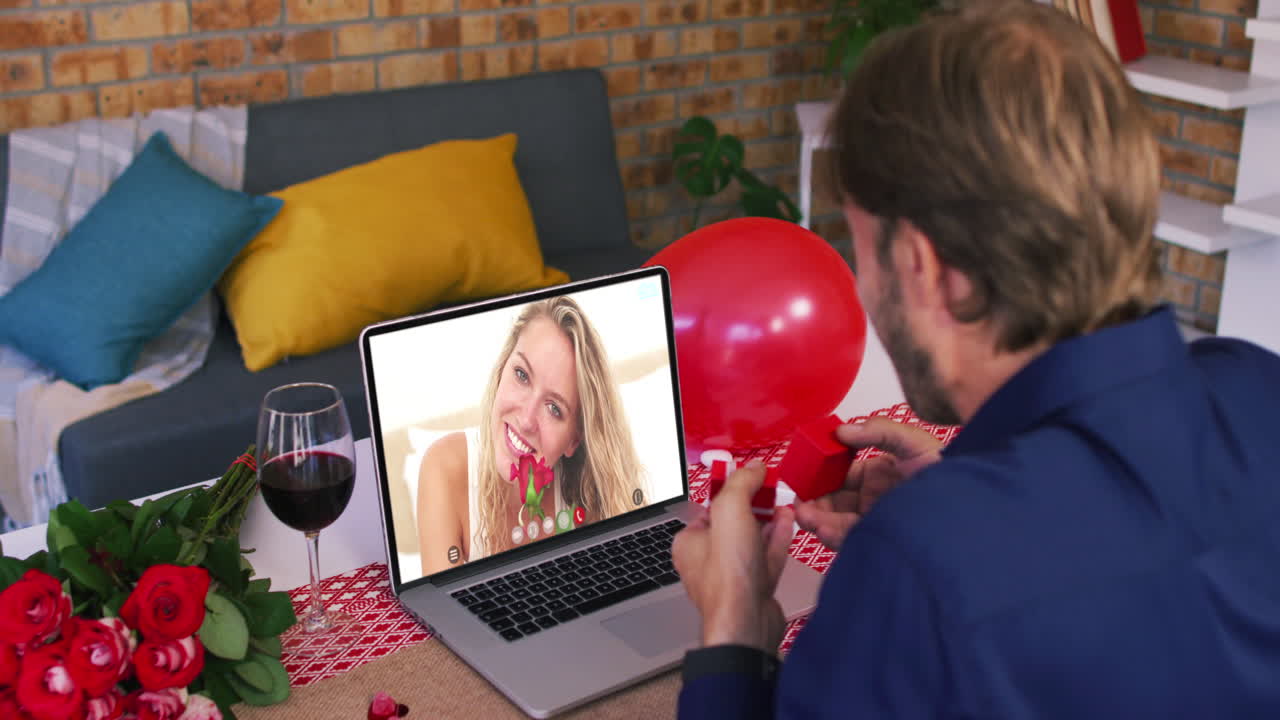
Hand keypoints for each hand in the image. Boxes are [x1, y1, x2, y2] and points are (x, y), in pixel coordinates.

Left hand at [672, 461, 795, 650]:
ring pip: (752, 539)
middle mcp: (708, 560)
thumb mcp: (731, 511)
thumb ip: (741, 484)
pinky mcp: (755, 587)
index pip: (709, 506)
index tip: (749, 475)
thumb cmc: (728, 578)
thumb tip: (753, 468)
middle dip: (753, 503)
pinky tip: (787, 521)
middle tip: (770, 485)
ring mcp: (733, 575)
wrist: (748, 623)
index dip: (731, 489)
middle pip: (733, 522)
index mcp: (691, 542)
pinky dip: (777, 538)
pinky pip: (767, 557)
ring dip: (768, 518)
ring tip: (782, 499)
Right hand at [794, 418, 942, 549]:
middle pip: (833, 502)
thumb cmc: (951, 471)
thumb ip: (879, 431)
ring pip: (838, 522)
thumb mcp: (914, 442)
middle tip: (798, 501)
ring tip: (803, 515)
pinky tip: (821, 528)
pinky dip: (832, 535)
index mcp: (878, 474)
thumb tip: (842, 430)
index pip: (840, 475)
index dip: (821, 476)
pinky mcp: (881, 539)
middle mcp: (873, 499)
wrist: (974, 506)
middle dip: (813, 502)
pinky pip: (850, 539)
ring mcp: (876, 520)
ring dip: (818, 520)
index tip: (805, 474)